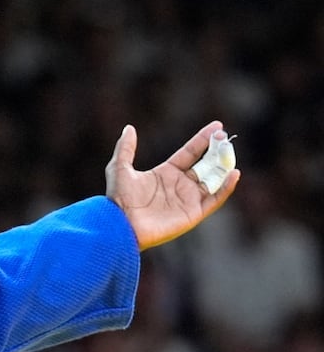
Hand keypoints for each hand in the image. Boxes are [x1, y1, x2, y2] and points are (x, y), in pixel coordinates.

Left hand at [105, 121, 239, 250]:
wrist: (122, 225)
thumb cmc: (118, 199)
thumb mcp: (119, 168)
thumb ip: (126, 148)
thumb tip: (129, 128)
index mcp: (166, 172)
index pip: (190, 152)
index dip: (203, 139)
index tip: (218, 126)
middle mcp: (180, 185)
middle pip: (205, 164)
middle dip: (217, 151)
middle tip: (227, 136)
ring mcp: (188, 199)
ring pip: (213, 180)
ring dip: (224, 166)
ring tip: (231, 152)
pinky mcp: (194, 213)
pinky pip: (215, 199)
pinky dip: (226, 187)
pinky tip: (234, 173)